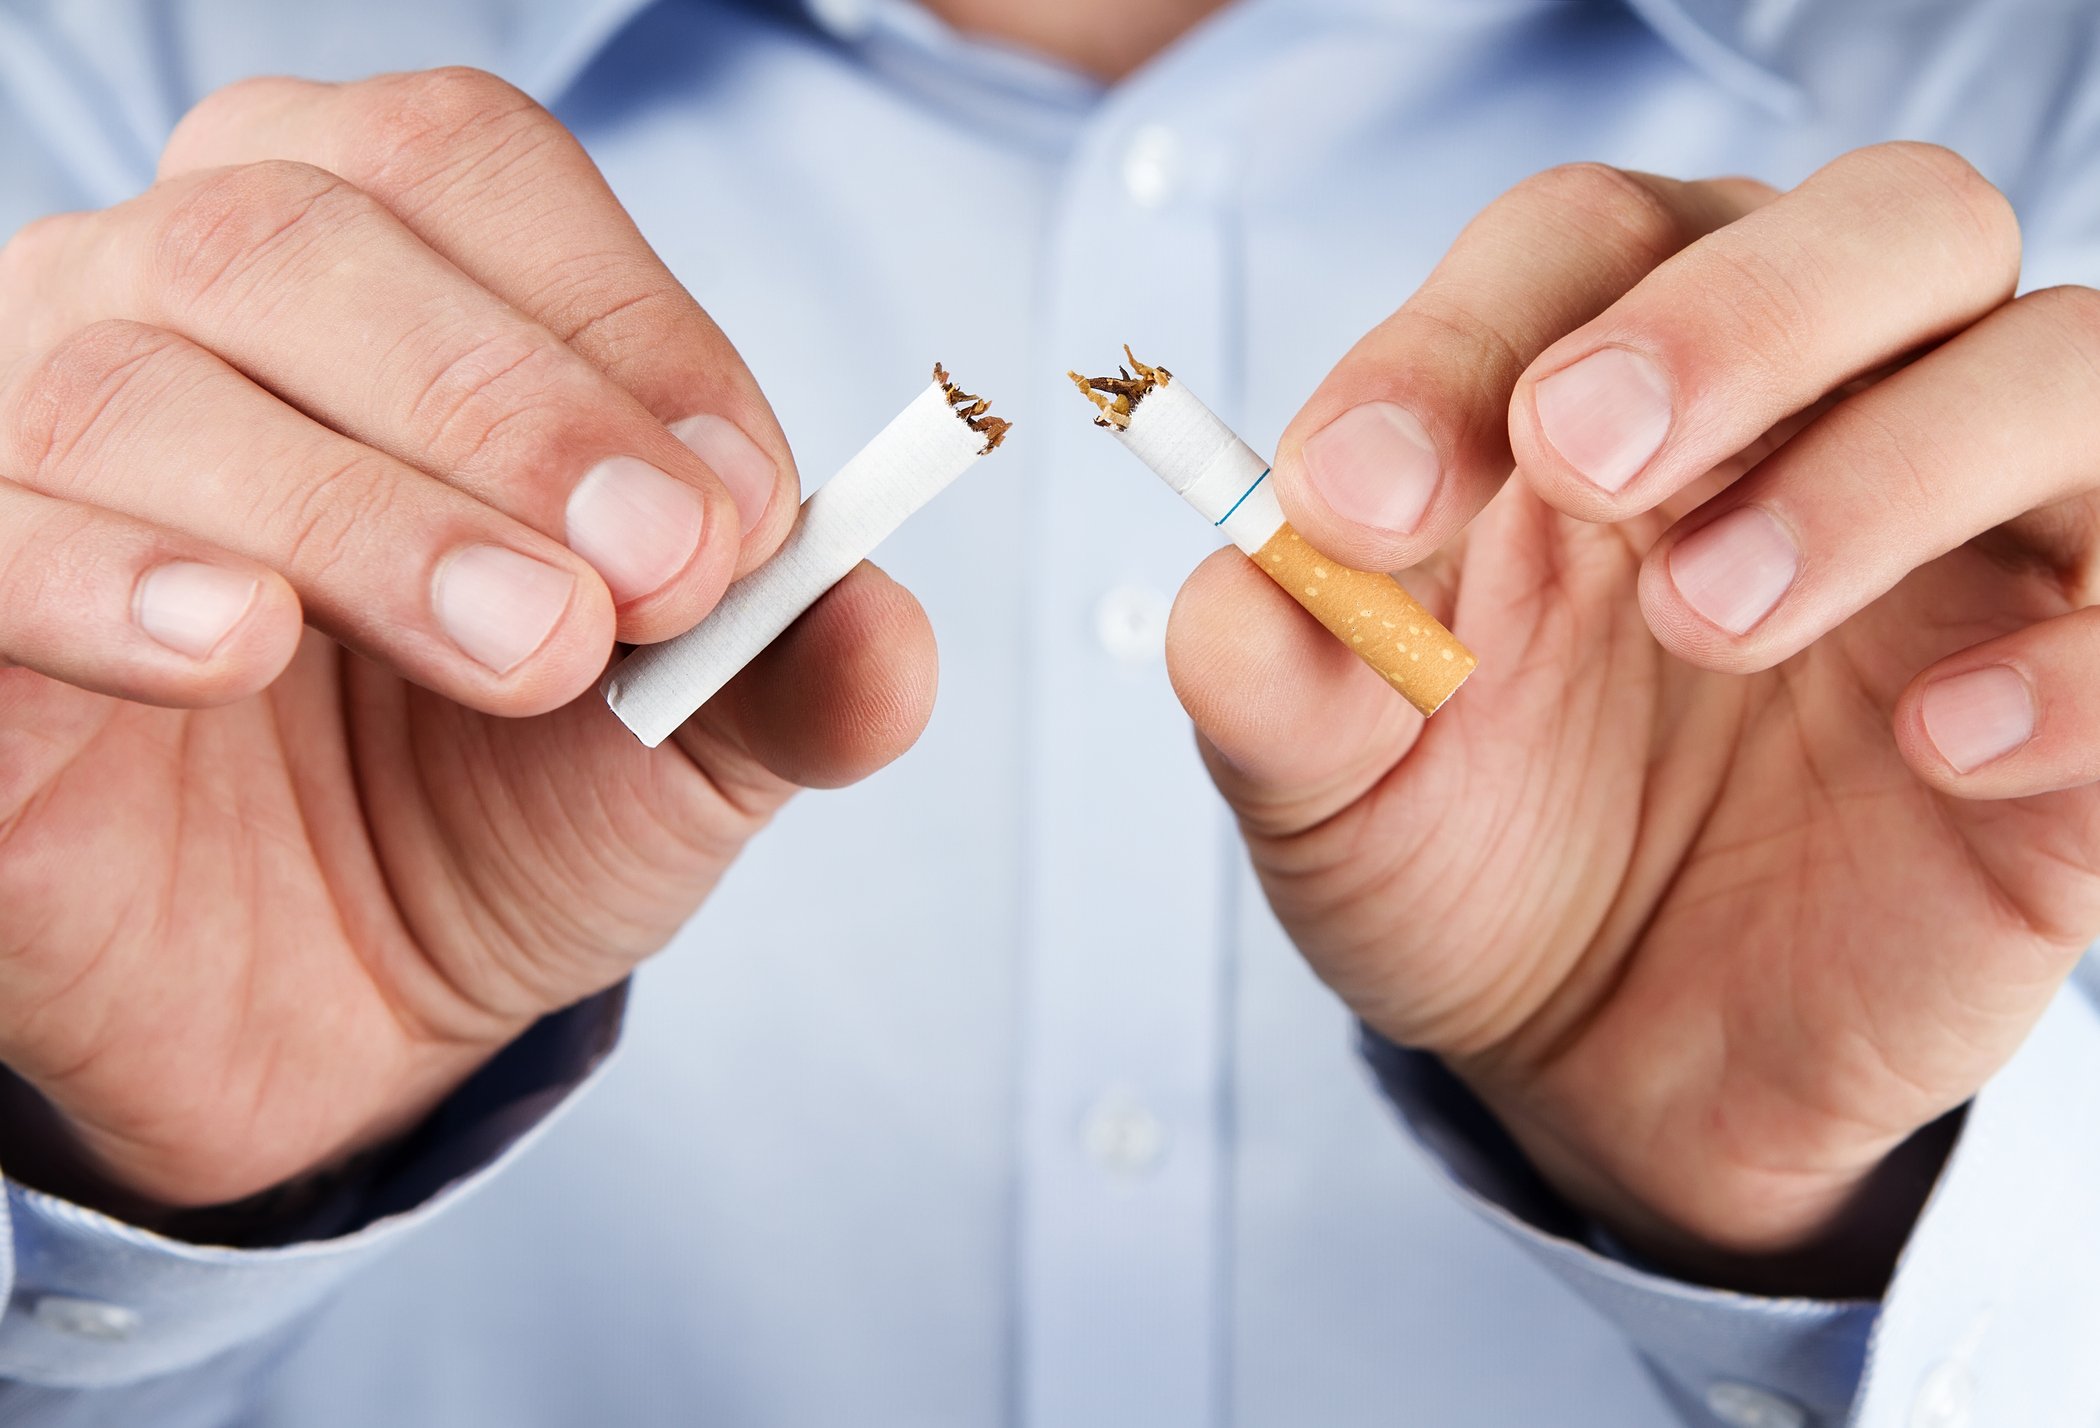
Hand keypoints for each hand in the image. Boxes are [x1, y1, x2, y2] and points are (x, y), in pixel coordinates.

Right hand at [0, 69, 935, 1215]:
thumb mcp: (687, 739)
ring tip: (527, 648)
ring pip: (134, 383)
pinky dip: (103, 577)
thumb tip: (888, 630)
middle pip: (296, 242)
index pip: (464, 171)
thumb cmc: (505, 803)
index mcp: (365, 260)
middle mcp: (167, 303)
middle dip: (510, 411)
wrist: (344, 997)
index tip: (744, 514)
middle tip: (651, 584)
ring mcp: (25, 443)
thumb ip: (790, 664)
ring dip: (362, 517)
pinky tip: (239, 644)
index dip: (619, 324)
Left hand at [1167, 144, 2099, 1294]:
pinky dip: (2073, 656)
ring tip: (1713, 613)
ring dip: (1888, 463)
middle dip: (1734, 318)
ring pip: (2059, 362)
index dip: (1464, 335)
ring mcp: (1976, 548)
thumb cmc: (1471, 856)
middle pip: (1881, 220)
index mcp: (1615, 384)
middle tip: (1590, 461)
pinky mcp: (2085, 704)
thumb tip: (1240, 588)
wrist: (1602, 1052)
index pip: (1582, 246)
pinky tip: (1932, 743)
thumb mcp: (1334, 785)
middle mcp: (1819, 414)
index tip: (1353, 494)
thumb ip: (1278, 675)